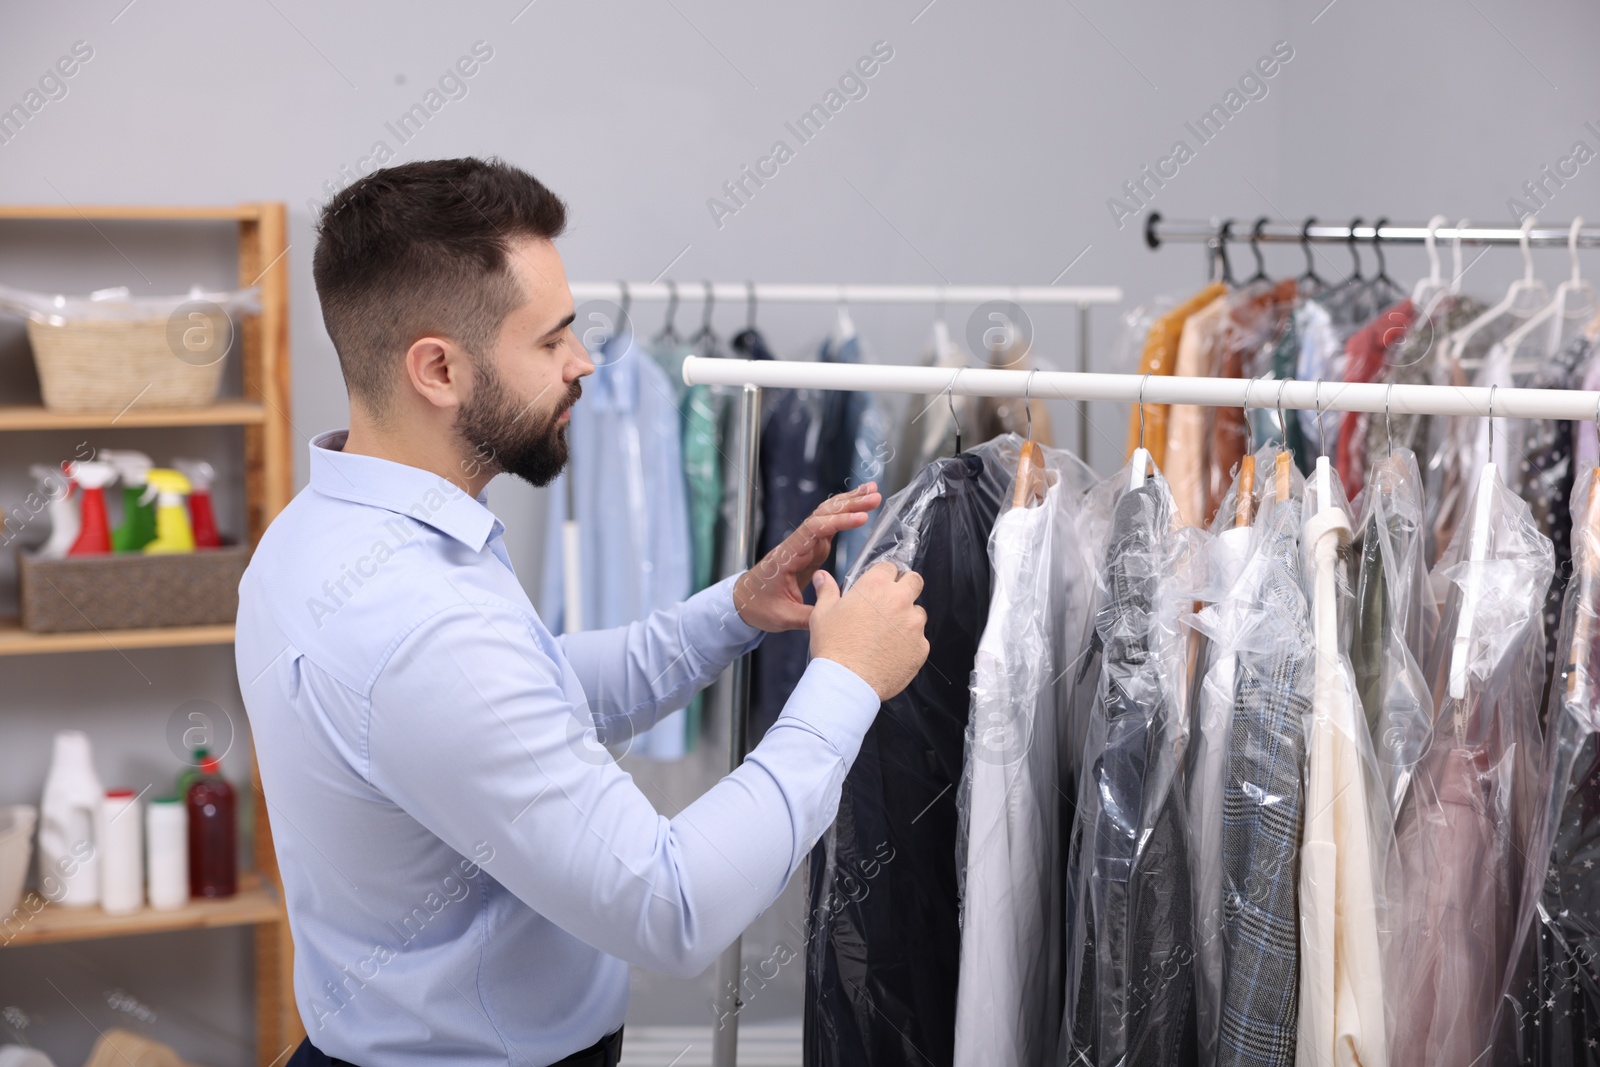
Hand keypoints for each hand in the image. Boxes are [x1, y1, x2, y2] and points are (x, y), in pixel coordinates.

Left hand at [733, 483, 881, 631]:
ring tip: (872, 491)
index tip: (862, 518)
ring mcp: (804, 545)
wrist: (744, 600)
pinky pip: (829, 527)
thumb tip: (835, 617)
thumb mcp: (782, 617)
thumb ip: (809, 617)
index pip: (814, 531)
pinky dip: (844, 515)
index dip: (838, 522)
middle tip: (874, 496)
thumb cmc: (758, 606)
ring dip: (849, 503)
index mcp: (788, 556)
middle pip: (823, 516)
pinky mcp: (811, 550)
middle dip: (849, 504)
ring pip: (826, 516)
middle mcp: (796, 545)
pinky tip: (860, 507)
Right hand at [809, 561, 928, 701]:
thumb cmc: (833, 647)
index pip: (890, 566)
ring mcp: (913, 624)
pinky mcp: (921, 647)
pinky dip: (909, 644)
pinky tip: (891, 652)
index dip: (884, 576)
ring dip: (908, 618)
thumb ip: (827, 591)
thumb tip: (822, 577)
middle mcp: (899, 600)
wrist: (847, 682)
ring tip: (888, 634)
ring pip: (919, 613)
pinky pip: (920, 640)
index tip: (878, 586)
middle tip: (890, 603)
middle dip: (905, 587)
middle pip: (914, 581)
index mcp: (876, 586)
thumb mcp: (822, 614)